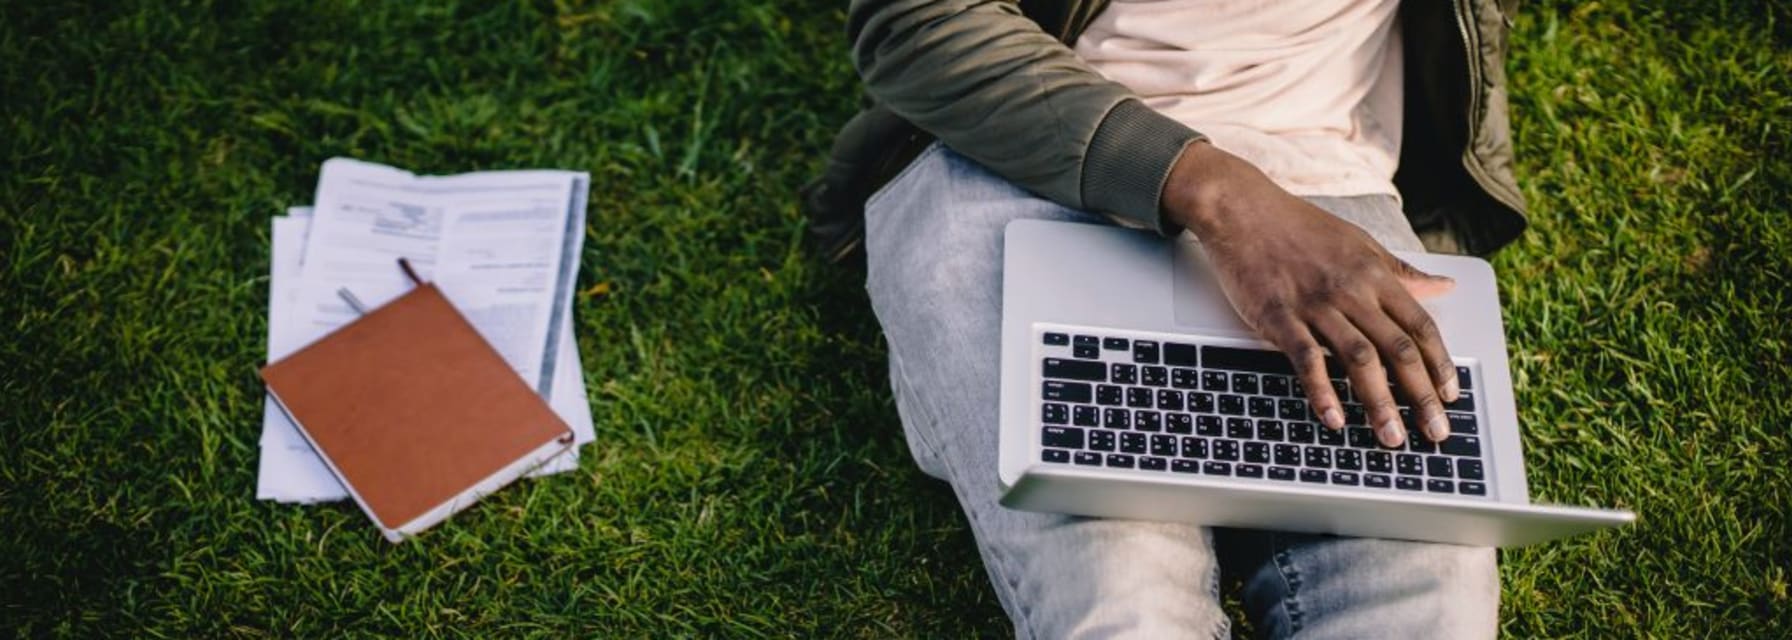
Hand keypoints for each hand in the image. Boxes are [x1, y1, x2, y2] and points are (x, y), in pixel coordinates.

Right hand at [1162, 142, 1459, 445]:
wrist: (1242, 210)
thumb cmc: (1299, 227)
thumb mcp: (1360, 243)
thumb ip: (1401, 271)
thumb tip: (1443, 286)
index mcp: (1374, 274)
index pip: (1419, 325)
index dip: (1440, 365)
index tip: (1450, 397)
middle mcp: (1351, 291)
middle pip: (1398, 350)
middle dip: (1421, 397)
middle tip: (1435, 433)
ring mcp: (1314, 304)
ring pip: (1358, 359)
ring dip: (1379, 403)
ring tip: (1392, 437)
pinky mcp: (1278, 316)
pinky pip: (1306, 359)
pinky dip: (1321, 391)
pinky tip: (1334, 418)